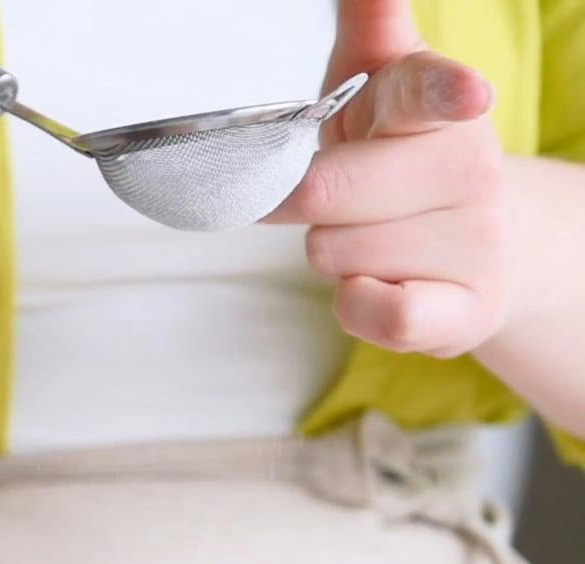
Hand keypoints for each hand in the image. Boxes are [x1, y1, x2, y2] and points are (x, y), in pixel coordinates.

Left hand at [267, 0, 508, 358]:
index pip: (436, 92)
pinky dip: (356, 306)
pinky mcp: (468, 308)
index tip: (466, 92)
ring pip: (337, 255)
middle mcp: (470, 169)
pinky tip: (374, 285)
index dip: (446, 91)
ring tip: (369, 238)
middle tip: (336, 195)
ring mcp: (477, 241)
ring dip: (332, 254)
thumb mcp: (379, 83)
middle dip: (305, 201)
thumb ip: (370, 22)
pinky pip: (381, 315)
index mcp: (439, 106)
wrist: (475, 241)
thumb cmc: (398, 157)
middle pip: (327, 194)